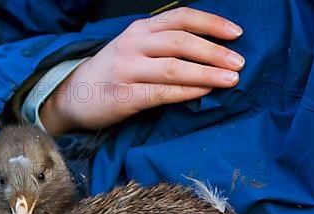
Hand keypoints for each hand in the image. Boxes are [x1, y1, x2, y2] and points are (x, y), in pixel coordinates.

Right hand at [40, 7, 244, 134]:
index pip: (181, 18)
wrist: (73, 95)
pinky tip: (205, 92)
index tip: (237, 33)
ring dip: (207, 73)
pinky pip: (163, 92)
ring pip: (174, 67)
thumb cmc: (113, 72)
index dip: (212, 23)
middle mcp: (133, 44)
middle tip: (240, 63)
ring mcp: (127, 70)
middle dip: (215, 51)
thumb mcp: (135, 47)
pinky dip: (188, 91)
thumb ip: (164, 45)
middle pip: (181, 42)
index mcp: (139, 30)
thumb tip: (209, 51)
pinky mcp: (125, 96)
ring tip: (231, 80)